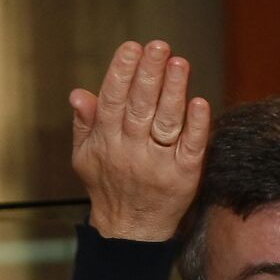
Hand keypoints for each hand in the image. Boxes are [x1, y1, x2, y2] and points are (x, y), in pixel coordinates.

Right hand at [70, 39, 210, 239]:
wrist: (130, 232)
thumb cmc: (109, 188)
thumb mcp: (85, 157)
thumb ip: (84, 124)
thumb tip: (78, 93)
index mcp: (107, 141)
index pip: (113, 99)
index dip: (122, 71)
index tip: (132, 48)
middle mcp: (131, 150)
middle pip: (140, 106)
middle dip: (149, 74)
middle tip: (160, 47)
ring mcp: (158, 164)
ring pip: (166, 122)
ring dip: (173, 92)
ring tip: (179, 64)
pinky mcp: (182, 177)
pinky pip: (191, 148)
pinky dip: (197, 126)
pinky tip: (200, 103)